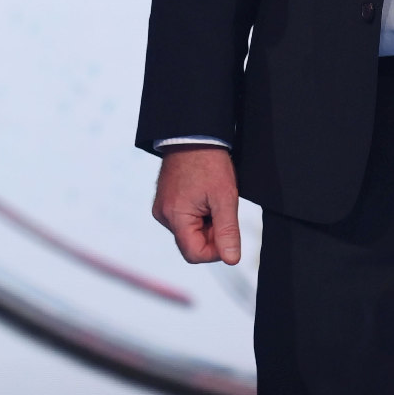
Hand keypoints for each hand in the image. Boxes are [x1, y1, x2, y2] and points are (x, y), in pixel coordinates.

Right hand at [151, 145, 242, 264]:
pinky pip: (183, 220)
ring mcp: (162, 208)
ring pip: (189, 232)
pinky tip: (203, 197)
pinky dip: (197, 214)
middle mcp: (163, 215)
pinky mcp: (165, 201)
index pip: (194, 254)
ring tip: (211, 199)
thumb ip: (227, 231)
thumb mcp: (225, 197)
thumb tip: (231, 260)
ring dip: (205, 223)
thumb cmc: (208, 162)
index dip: (216, 250)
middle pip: (191, 244)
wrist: (193, 135)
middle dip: (211, 233)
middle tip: (221, 209)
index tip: (228, 231)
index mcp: (174, 216)